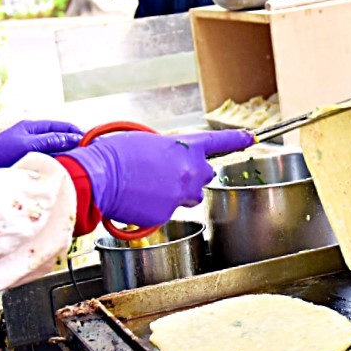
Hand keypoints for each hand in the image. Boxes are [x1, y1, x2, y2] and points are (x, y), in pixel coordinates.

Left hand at [0, 119, 83, 176]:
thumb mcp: (28, 145)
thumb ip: (51, 140)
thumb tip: (72, 138)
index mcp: (33, 127)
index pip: (63, 127)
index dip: (78, 133)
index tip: (92, 141)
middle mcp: (32, 136)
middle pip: (60, 138)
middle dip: (74, 144)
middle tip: (89, 154)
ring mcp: (28, 148)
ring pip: (54, 150)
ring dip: (66, 155)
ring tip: (80, 163)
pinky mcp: (25, 160)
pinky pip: (46, 159)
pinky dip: (56, 162)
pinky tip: (62, 170)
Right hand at [64, 130, 253, 228]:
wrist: (100, 176)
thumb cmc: (117, 155)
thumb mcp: (148, 142)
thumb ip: (170, 152)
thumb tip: (172, 161)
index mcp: (184, 147)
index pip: (218, 142)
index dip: (236, 140)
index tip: (250, 138)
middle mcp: (189, 170)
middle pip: (205, 175)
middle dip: (192, 175)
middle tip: (169, 173)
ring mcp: (180, 194)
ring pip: (189, 196)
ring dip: (178, 192)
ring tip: (152, 186)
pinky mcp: (168, 213)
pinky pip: (169, 211)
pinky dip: (159, 207)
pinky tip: (141, 198)